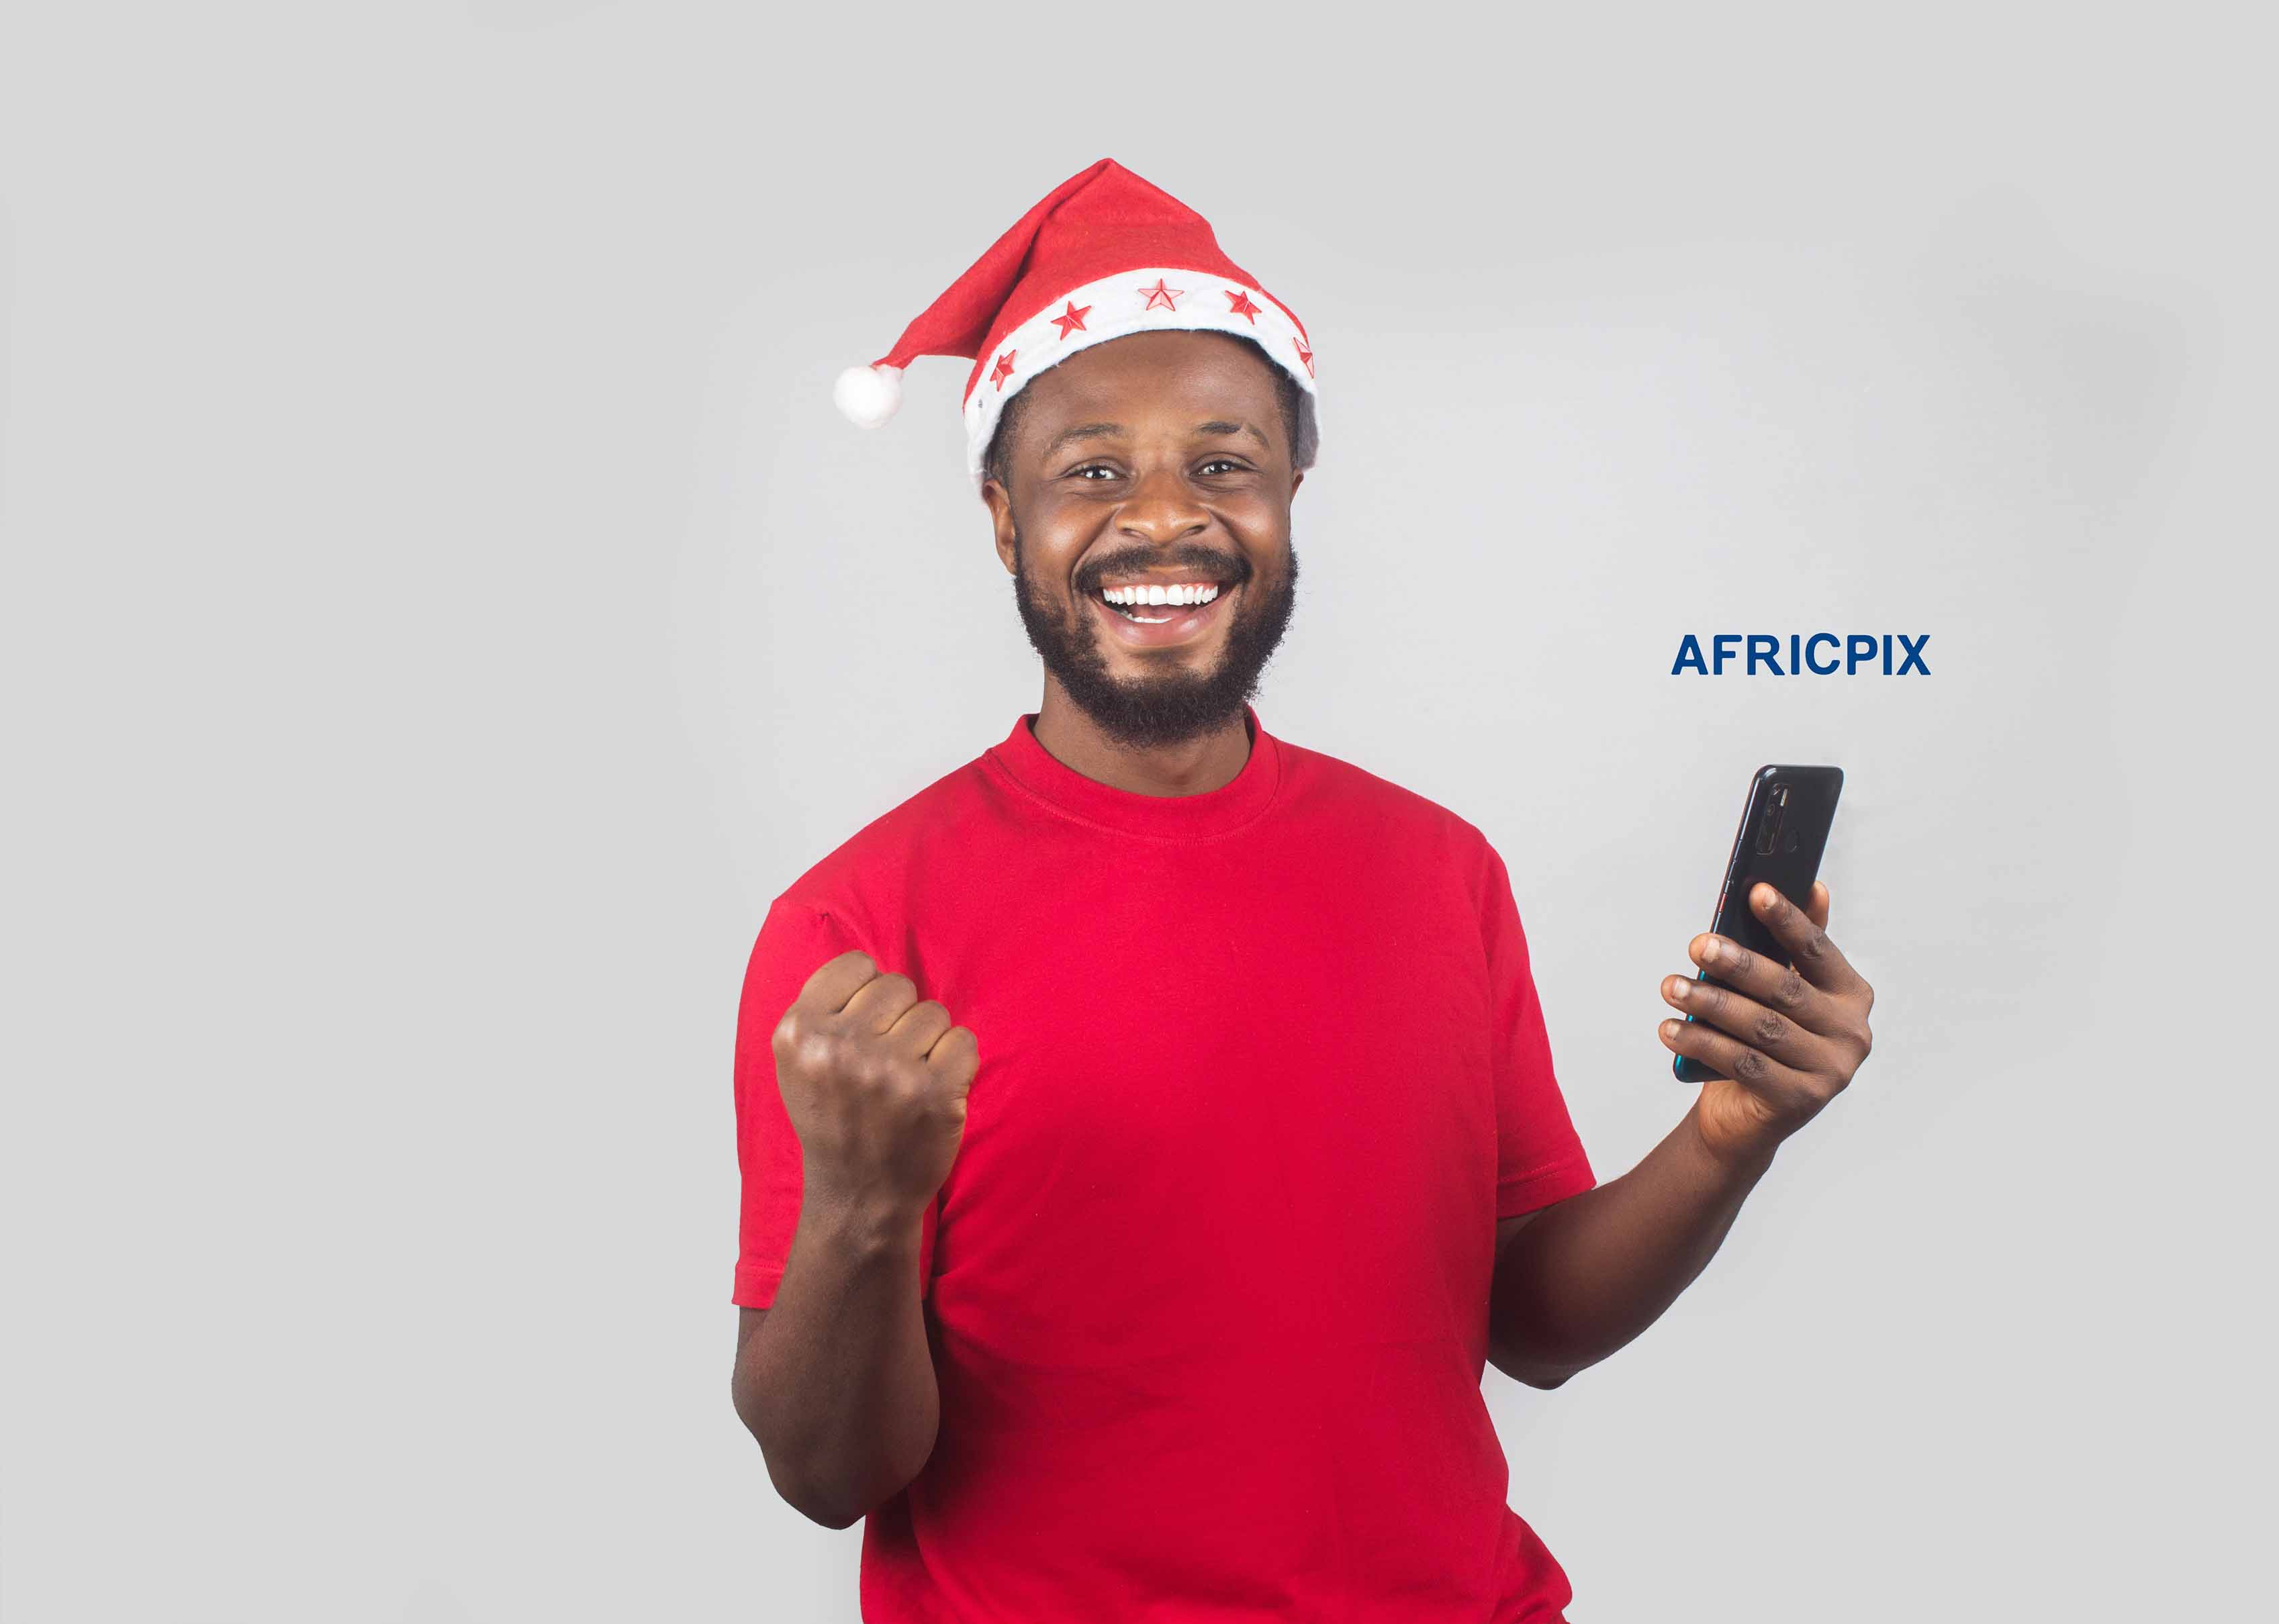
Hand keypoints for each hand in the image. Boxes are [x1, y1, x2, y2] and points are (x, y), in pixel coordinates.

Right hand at [772, 950, 980, 1218]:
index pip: (856, 966)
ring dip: (928, 1043)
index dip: (867, 994)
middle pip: (898, 986)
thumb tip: (868, 964)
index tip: (863, 1029)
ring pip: (933, 1013)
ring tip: (906, 1081)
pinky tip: (933, 1092)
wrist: (859, 1197)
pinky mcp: (934, 1093)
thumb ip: (821, 1008)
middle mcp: (839, 1049)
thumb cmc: (833, 1121)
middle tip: (886, 1062)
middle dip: (899, 1018)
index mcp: (798, 1034)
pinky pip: (964, 1041)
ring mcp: (889, 1072)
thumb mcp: (797, 1062)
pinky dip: (956, 1064)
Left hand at [1657, 882, 1873, 1168]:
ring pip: (1761, 1027)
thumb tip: (1814, 887)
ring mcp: (1830, 1071)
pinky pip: (1743, 1064)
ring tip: (1671, 986)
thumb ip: (1797, 946)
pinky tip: (1671, 1029)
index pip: (1818, 950)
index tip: (1756, 891)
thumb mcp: (1782, 993)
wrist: (1748, 1118)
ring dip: (1710, 1003)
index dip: (1788, 919)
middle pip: (1785, 989)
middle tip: (1697, 944)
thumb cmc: (1764, 1041)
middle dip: (1737, 964)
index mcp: (1852, 995)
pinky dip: (1702, 1044)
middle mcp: (1851, 1033)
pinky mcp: (1799, 1101)